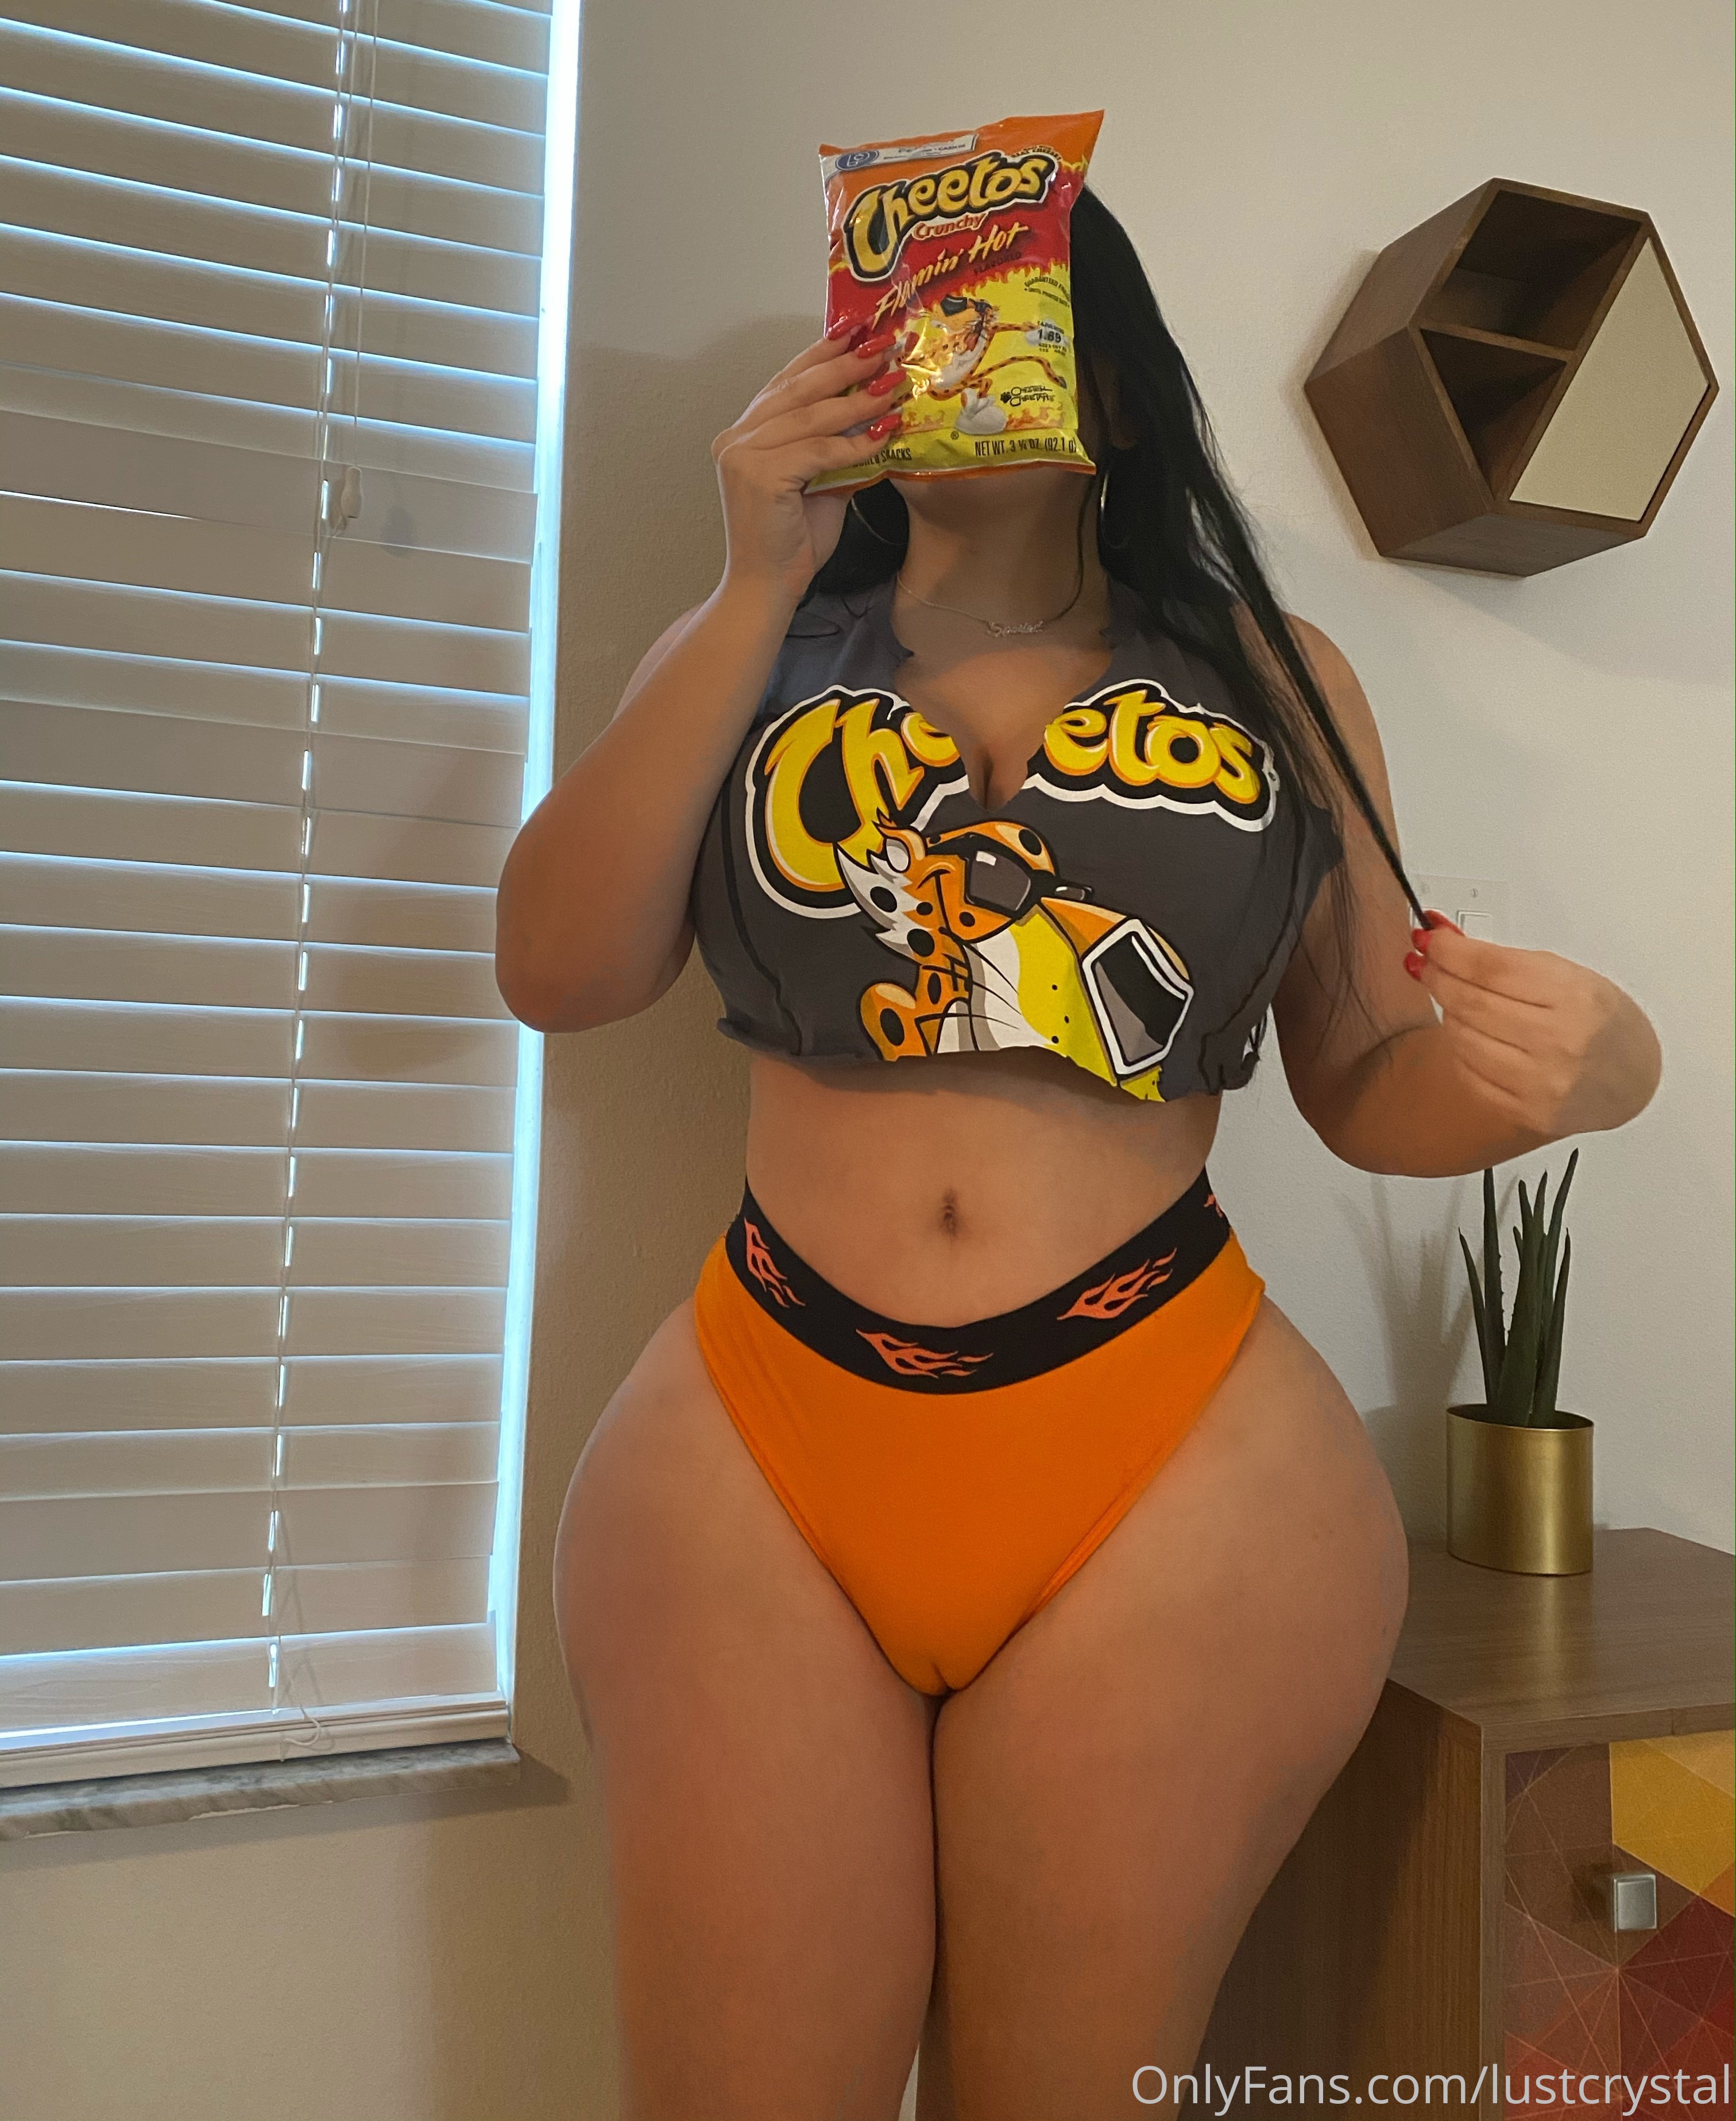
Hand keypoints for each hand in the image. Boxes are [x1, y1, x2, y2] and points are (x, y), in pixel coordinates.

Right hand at [711, 328, 905, 607]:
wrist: (766, 589)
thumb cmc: (790, 544)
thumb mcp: (819, 486)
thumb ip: (836, 451)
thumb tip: (875, 419)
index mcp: (744, 434)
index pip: (787, 382)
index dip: (821, 353)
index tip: (856, 330)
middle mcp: (736, 437)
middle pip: (798, 389)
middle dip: (846, 365)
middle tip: (885, 346)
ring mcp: (742, 455)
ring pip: (810, 416)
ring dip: (858, 399)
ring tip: (895, 384)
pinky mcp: (758, 476)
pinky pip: (818, 450)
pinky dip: (854, 443)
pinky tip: (883, 434)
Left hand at [1408, 914, 1661, 1138]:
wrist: (1634, 1079)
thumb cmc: (1600, 1021)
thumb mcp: (1566, 976)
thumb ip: (1504, 960)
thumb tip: (1443, 939)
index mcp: (1575, 998)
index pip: (1490, 968)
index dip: (1450, 951)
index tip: (1431, 941)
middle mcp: (1560, 1042)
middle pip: (1470, 1002)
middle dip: (1438, 977)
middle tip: (1427, 965)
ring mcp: (1542, 1082)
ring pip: (1461, 1037)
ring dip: (1449, 1013)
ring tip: (1461, 1001)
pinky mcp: (1526, 1112)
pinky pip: (1467, 1072)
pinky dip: (1461, 1048)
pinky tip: (1474, 1036)